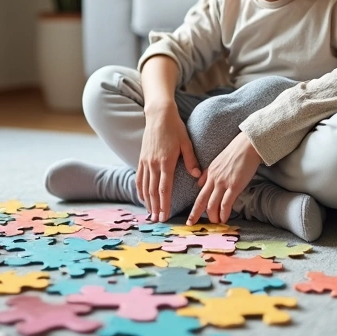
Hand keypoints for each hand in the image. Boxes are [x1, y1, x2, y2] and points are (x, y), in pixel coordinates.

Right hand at [138, 106, 201, 221]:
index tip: (165, 215)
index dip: (164, 204)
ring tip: (150, 213)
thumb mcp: (186, 143)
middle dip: (155, 207)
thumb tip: (197, 176)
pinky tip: (143, 197)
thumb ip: (191, 160)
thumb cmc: (175, 128)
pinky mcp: (142, 158)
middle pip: (153, 191)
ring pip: (145, 186)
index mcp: (166, 162)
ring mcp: (146, 161)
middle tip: (157, 220)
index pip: (165, 188)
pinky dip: (140, 190)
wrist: (158, 115)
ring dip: (147, 201)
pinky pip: (139, 178)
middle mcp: (154, 164)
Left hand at [187, 132, 261, 224]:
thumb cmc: (235, 153)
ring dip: (213, 216)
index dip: (194, 206)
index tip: (191, 216)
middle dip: (195, 214)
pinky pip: (226, 203)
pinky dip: (224, 213)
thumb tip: (200, 183)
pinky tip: (224, 219)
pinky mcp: (234, 186)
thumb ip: (208, 173)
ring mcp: (223, 183)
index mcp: (209, 173)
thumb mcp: (217, 162)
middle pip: (201, 200)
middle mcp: (213, 179)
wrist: (248, 146)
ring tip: (215, 223)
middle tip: (192, 224)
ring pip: (212, 204)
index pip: (199, 192)